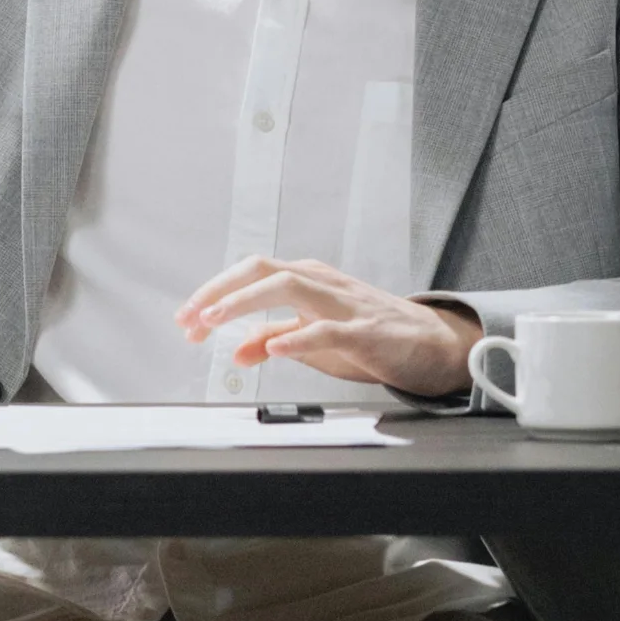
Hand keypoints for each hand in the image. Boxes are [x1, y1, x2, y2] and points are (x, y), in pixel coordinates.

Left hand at [177, 257, 483, 397]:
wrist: (434, 345)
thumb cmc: (372, 338)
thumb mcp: (313, 341)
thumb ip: (275, 340)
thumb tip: (238, 350)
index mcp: (306, 280)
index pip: (249, 275)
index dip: (213, 294)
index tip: (185, 321)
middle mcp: (321, 283)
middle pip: (261, 270)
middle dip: (219, 292)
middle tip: (190, 318)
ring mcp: (344, 304)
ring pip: (288, 287)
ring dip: (245, 303)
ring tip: (215, 322)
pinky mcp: (365, 331)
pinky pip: (327, 330)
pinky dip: (296, 336)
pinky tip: (272, 347)